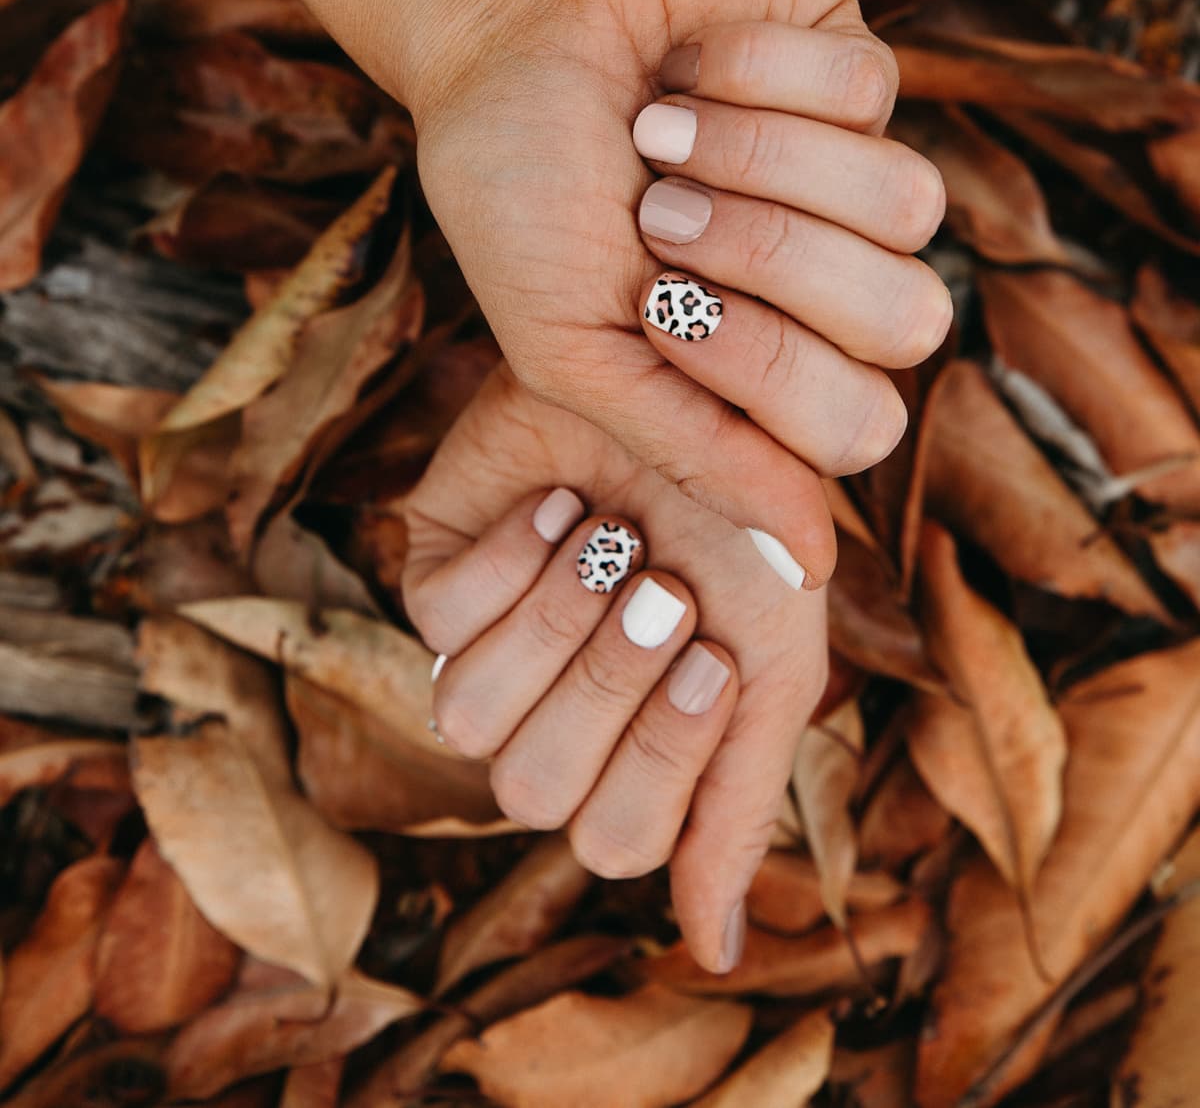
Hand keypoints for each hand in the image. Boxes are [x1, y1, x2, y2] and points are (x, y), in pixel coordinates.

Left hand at [402, 361, 829, 973]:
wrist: (701, 391)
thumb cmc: (749, 529)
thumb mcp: (775, 664)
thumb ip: (740, 803)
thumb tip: (714, 955)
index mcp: (630, 757)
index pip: (615, 837)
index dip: (664, 754)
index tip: (716, 650)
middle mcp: (548, 720)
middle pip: (531, 790)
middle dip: (607, 680)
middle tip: (663, 585)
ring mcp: (485, 653)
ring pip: (466, 719)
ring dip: (555, 623)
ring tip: (611, 540)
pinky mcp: (433, 578)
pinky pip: (438, 620)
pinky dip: (514, 557)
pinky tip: (561, 503)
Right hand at [411, 0, 947, 586]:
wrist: (497, 23)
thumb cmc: (516, 194)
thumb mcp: (575, 350)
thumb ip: (693, 454)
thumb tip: (814, 570)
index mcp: (764, 371)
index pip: (855, 427)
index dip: (764, 372)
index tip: (653, 309)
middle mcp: (828, 286)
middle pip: (908, 324)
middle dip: (770, 262)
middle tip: (657, 217)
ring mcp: (852, 177)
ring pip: (907, 208)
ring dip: (759, 163)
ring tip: (659, 132)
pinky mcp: (857, 72)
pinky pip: (869, 93)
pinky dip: (755, 74)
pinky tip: (686, 67)